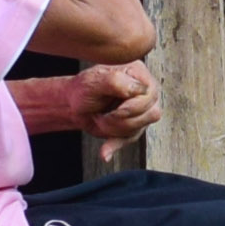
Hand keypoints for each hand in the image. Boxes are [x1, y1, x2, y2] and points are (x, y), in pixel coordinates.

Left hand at [12, 61, 161, 140]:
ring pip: (140, 128)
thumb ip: (116, 81)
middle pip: (151, 114)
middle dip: (120, 119)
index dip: (130, 106)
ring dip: (115, 128)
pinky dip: (115, 144)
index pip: (150, 95)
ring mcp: (143, 109)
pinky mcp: (135, 125)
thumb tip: (140, 90)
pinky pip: (130, 139)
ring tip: (101, 118)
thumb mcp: (94, 81)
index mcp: (139, 74)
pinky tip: (105, 151)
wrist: (74, 104)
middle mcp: (146, 91)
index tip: (109, 106)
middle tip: (102, 114)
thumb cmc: (83, 89)